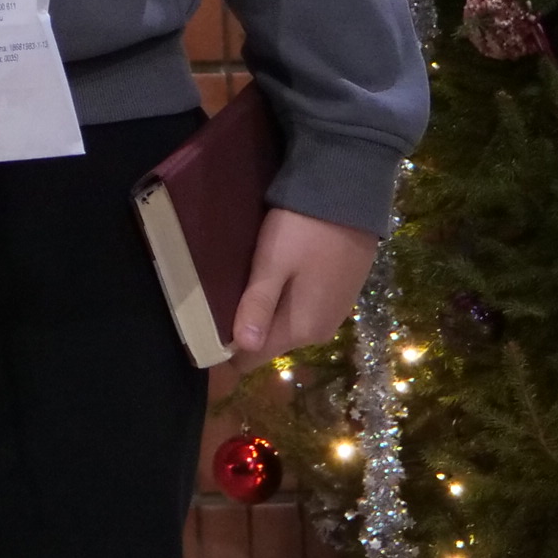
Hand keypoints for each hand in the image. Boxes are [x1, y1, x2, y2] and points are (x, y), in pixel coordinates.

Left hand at [229, 207, 383, 358]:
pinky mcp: (338, 297)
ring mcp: (332, 315)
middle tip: (221, 294)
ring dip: (264, 310)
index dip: (227, 347)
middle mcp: (320, 331)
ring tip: (245, 280)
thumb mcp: (273, 262)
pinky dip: (284, 299)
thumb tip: (242, 348)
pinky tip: (273, 275)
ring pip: (285, 324)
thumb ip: (258, 305)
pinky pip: (300, 309)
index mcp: (302, 329)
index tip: (205, 323)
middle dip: (245, 326)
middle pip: (268, 342)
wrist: (352, 198)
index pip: (253, 358)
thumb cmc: (305, 230)